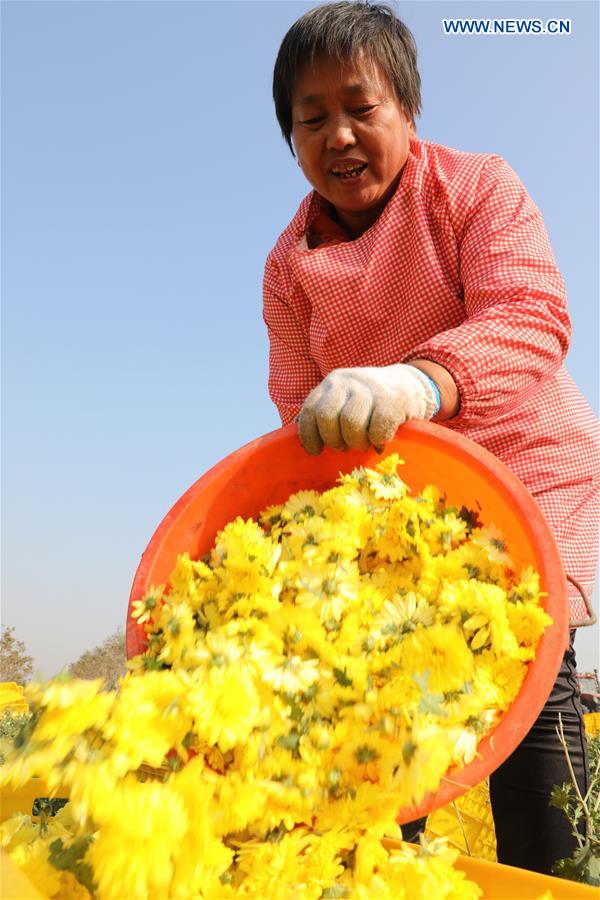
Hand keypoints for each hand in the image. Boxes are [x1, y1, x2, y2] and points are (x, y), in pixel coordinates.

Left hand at [297, 364, 439, 454]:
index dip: (309, 435)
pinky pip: (377, 430)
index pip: (310, 410)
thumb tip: (308, 444)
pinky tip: (381, 439)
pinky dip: (377, 441)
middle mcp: (347, 381)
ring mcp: (370, 388)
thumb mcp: (346, 401)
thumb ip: (328, 416)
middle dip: (334, 440)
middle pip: (327, 417)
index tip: (316, 451)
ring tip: (365, 443)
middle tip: (345, 447)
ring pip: (351, 424)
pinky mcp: (392, 400)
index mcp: (332, 383)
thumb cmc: (372, 402)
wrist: (412, 383)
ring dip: (357, 442)